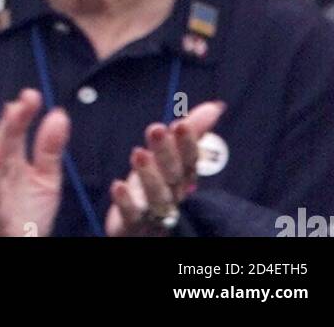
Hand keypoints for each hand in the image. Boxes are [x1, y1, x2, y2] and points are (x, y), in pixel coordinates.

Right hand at [0, 88, 70, 237]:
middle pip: (5, 140)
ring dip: (1, 137)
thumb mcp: (47, 179)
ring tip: (10, 116)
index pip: (16, 131)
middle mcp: (1, 171)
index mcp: (13, 160)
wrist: (24, 245)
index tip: (32, 96)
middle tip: (26, 100)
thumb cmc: (30, 215)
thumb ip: (50, 149)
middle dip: (14, 120)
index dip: (22, 113)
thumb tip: (59, 114)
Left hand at [105, 99, 224, 236]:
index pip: (190, 160)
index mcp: (183, 176)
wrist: (141, 226)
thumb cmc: (159, 182)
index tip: (181, 124)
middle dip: (166, 152)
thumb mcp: (173, 154)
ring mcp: (155, 212)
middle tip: (156, 129)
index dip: (187, 144)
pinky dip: (126, 202)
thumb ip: (192, 130)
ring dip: (149, 175)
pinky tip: (118, 186)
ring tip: (138, 153)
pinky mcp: (133, 224)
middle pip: (173, 175)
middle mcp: (173, 194)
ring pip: (157, 196)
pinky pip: (132, 215)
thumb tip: (216, 106)